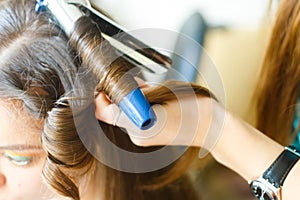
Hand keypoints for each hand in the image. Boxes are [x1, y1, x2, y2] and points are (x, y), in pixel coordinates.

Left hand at [95, 90, 225, 151]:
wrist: (212, 125)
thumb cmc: (193, 108)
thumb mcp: (164, 92)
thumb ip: (139, 93)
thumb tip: (119, 89)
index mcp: (139, 128)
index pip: (106, 113)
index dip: (102, 95)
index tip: (106, 81)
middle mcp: (137, 135)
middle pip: (114, 111)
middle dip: (118, 93)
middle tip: (131, 80)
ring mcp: (143, 136)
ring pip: (125, 112)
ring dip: (130, 97)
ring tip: (147, 87)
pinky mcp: (149, 134)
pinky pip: (135, 116)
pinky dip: (137, 103)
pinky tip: (151, 94)